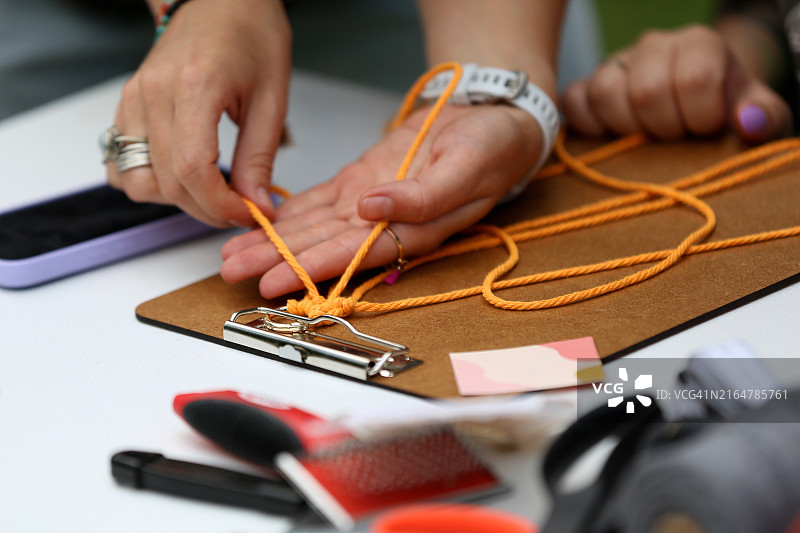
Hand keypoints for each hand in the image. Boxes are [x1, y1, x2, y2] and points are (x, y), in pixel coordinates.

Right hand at [106, 0, 290, 226]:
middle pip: (165, 182)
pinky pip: (120, 162)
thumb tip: (256, 204)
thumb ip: (259, 157)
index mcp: (194, 86)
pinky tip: (180, 176)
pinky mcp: (126, 104)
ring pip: (136, 179)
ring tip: (212, 192)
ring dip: (175, 200)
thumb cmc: (250, 34)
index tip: (247, 214)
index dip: (220, 205)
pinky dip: (148, 181)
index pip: (190, 170)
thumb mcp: (272, 98)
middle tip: (239, 209)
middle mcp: (153, 93)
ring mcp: (133, 98)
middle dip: (206, 210)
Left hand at [220, 104, 540, 298]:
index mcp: (413, 230)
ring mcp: (369, 204)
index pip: (354, 255)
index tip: (272, 279)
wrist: (491, 121)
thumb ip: (426, 197)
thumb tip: (373, 209)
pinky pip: (319, 202)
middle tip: (231, 271)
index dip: (312, 268)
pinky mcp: (360, 182)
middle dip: (276, 260)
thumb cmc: (490, 149)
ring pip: (313, 228)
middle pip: (323, 248)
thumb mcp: (467, 168)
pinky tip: (259, 225)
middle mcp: (385, 225)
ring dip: (273, 242)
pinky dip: (289, 215)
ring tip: (232, 254)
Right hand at [562, 25, 791, 142]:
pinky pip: (574, 102)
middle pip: (647, 89)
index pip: (694, 79)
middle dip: (664, 128)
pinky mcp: (586, 85)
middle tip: (675, 138)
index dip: (701, 117)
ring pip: (605, 92)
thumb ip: (765, 117)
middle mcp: (655, 45)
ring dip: (626, 129)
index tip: (707, 130)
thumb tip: (747, 122)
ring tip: (645, 139)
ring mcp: (617, 63)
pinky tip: (612, 137)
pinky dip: (589, 126)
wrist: (696, 109)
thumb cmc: (726, 116)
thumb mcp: (759, 116)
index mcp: (700, 44)